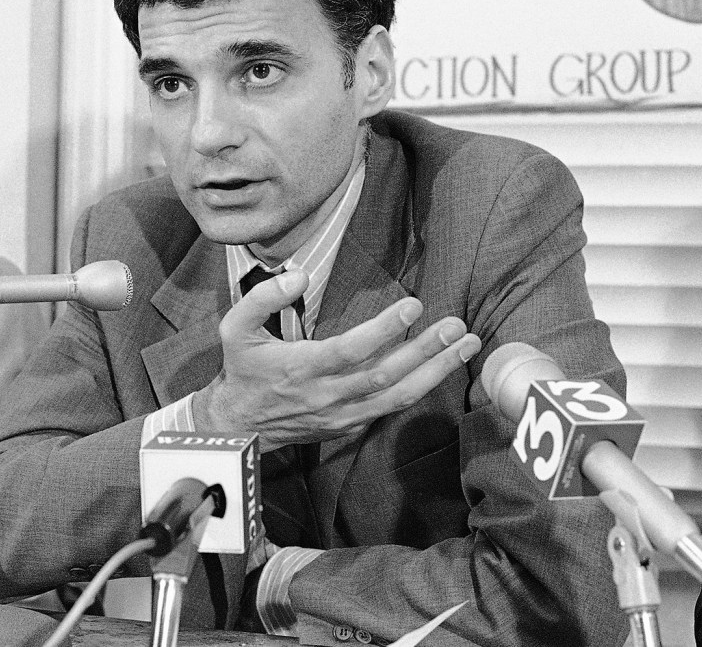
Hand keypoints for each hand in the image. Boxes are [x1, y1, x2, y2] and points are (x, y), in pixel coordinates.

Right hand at [192, 268, 479, 451]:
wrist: (237, 424)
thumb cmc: (241, 369)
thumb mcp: (234, 327)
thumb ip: (263, 297)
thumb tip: (299, 275)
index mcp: (301, 368)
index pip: (351, 350)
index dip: (384, 330)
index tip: (412, 307)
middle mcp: (326, 395)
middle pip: (385, 375)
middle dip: (426, 351)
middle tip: (457, 326)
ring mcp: (341, 415)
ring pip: (397, 397)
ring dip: (436, 371)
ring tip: (467, 346)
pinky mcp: (349, 426)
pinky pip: (390, 408)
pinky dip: (419, 388)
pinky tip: (442, 366)